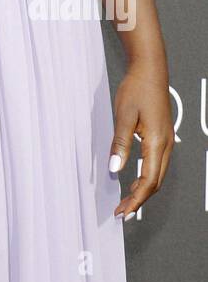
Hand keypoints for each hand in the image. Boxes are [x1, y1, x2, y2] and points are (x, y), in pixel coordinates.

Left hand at [109, 62, 173, 218]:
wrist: (150, 70)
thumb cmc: (137, 89)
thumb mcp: (124, 116)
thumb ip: (120, 144)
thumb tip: (115, 169)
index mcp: (157, 142)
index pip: (148, 181)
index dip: (135, 200)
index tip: (122, 211)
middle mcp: (166, 145)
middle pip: (155, 183)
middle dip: (139, 200)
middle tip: (121, 211)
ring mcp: (166, 141)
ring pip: (158, 175)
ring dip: (143, 190)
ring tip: (126, 200)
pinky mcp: (162, 137)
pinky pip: (157, 165)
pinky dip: (146, 177)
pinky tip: (134, 180)